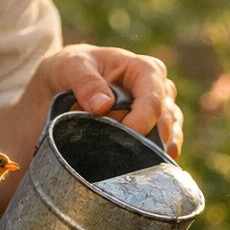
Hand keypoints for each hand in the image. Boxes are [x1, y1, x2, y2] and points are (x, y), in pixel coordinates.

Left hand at [34, 44, 184, 157]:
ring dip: (146, 148)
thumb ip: (86, 83)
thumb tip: (104, 106)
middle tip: (109, 139)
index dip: (142, 121)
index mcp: (144, 70)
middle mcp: (159, 90)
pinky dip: (151, 158)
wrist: (61, 84)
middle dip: (140, 135)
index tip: (123, 135)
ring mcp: (159, 113)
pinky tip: (136, 163)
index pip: (154, 99)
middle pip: (164, 121)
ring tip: (118, 149)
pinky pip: (164, 149)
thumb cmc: (72, 69)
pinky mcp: (154, 132)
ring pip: (168, 136)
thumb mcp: (71, 66)